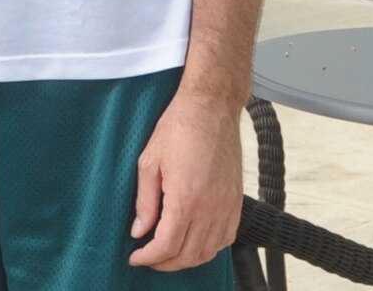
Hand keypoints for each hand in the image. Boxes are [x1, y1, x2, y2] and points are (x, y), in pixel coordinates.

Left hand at [129, 91, 241, 269]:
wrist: (211, 109)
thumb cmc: (177, 129)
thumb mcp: (149, 162)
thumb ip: (144, 202)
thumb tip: (139, 231)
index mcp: (185, 198)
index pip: (167, 245)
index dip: (149, 257)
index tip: (135, 257)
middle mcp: (210, 208)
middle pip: (189, 254)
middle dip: (165, 263)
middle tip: (148, 259)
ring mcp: (227, 206)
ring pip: (209, 251)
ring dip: (187, 260)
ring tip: (168, 255)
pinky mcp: (237, 201)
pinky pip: (227, 237)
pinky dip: (210, 249)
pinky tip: (194, 243)